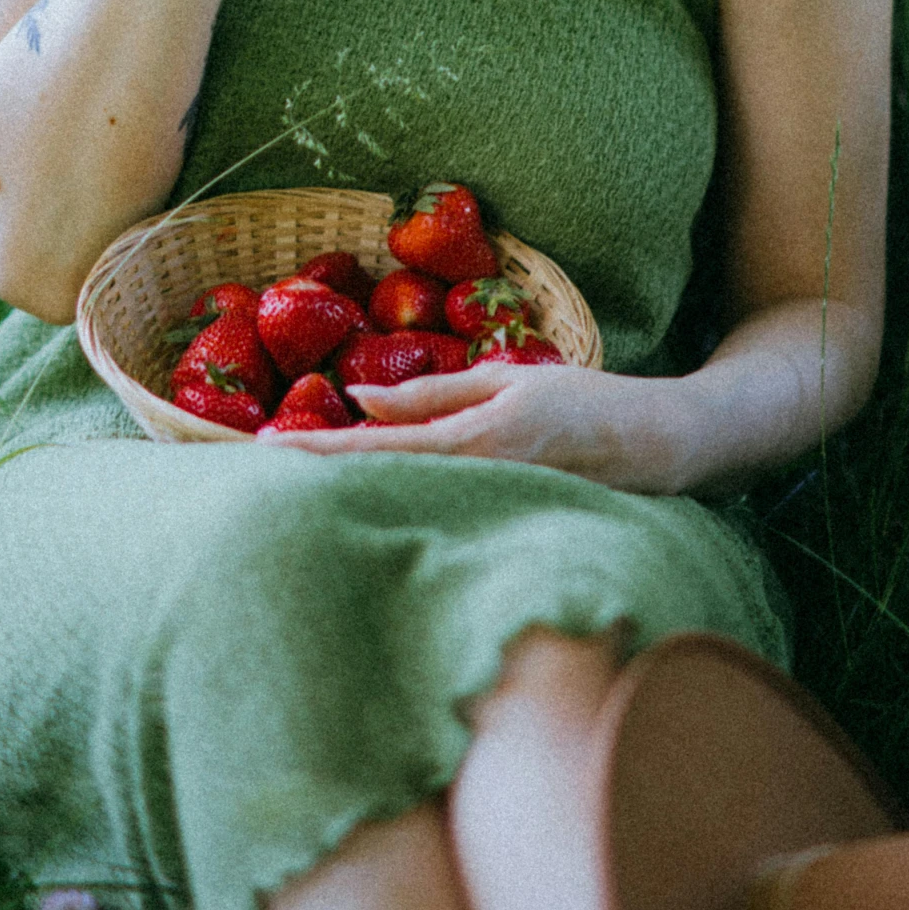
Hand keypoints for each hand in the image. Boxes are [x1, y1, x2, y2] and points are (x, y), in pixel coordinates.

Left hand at [256, 362, 688, 491]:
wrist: (659, 448)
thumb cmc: (584, 401)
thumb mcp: (505, 380)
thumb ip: (433, 392)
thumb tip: (360, 396)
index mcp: (477, 438)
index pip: (380, 447)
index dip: (320, 450)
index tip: (263, 453)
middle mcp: (476, 483)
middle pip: (380, 488)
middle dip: (319, 482)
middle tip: (249, 479)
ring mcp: (488, 513)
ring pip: (401, 508)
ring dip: (347, 499)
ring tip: (286, 493)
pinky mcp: (498, 530)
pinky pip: (432, 519)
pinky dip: (390, 510)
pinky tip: (357, 508)